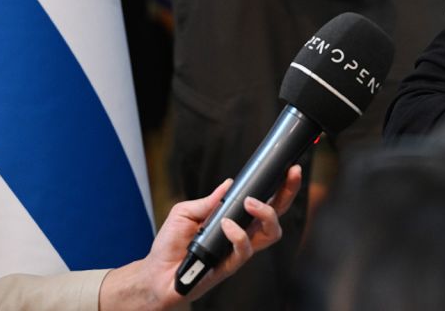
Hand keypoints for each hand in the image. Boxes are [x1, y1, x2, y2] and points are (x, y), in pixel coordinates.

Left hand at [98, 164, 302, 310]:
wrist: (155, 274)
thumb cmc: (170, 245)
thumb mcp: (185, 212)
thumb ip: (208, 200)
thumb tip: (229, 184)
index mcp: (236, 220)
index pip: (265, 202)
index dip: (281, 187)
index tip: (289, 169)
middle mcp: (243, 235)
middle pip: (277, 216)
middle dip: (288, 194)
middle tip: (288, 177)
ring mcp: (239, 251)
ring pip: (271, 234)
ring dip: (266, 213)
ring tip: (250, 203)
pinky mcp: (230, 266)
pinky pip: (244, 250)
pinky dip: (238, 234)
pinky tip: (226, 225)